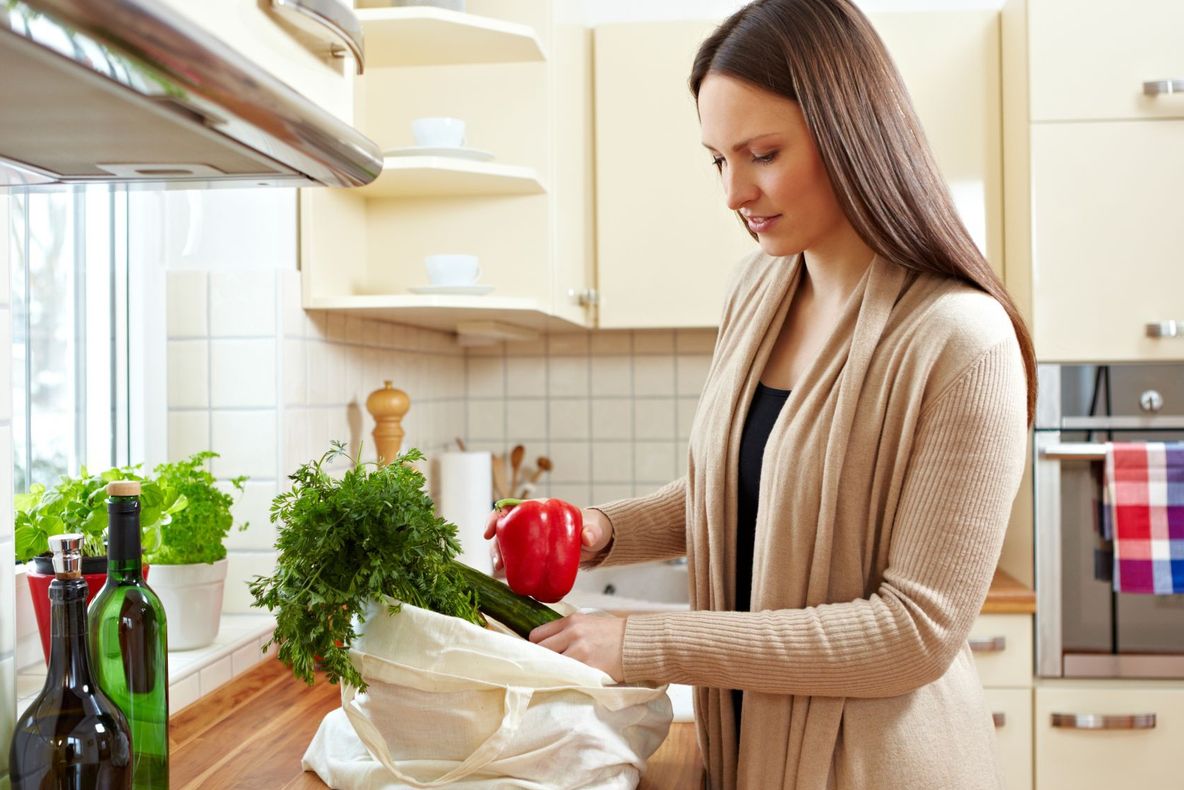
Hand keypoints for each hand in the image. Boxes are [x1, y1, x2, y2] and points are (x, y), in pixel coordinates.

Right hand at [483, 504, 614, 574]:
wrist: (595, 543)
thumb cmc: (592, 529)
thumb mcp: (594, 528)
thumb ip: (592, 531)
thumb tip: (587, 538)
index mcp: (540, 508)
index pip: (511, 507)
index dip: (496, 516)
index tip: (491, 530)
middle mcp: (530, 522)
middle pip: (504, 528)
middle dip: (495, 543)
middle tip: (498, 561)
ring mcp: (530, 538)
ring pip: (506, 544)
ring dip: (499, 556)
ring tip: (501, 571)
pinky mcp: (533, 553)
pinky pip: (516, 558)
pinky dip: (510, 567)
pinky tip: (509, 577)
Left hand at [529, 612, 626, 681]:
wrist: (637, 643)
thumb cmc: (613, 634)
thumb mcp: (588, 622)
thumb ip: (567, 630)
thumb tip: (545, 643)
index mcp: (571, 621)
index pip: (537, 635)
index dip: (536, 646)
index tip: (539, 653)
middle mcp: (573, 634)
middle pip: (540, 651)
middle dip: (542, 659)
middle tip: (547, 666)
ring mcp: (581, 652)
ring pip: (552, 666)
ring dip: (554, 671)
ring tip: (560, 674)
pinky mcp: (589, 669)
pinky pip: (568, 677)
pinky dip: (567, 679)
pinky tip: (572, 679)